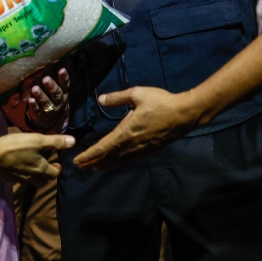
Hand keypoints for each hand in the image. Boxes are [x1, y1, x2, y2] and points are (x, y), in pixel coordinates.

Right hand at [0, 131, 74, 184]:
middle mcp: (31, 178)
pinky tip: (18, 167)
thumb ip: (55, 142)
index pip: (54, 174)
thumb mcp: (38, 140)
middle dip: (48, 175)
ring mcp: (18, 179)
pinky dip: (22, 175)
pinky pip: (19, 179)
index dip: (58, 169)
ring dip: (35, 176)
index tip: (58, 163)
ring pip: (31, 182)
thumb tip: (73, 142)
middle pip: (43, 181)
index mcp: (40, 169)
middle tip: (48, 167)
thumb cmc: (16, 147)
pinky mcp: (8, 178)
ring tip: (34, 167)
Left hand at [19, 67, 68, 130]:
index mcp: (63, 91)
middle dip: (51, 86)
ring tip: (35, 89)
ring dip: (41, 95)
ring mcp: (50, 109)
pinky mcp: (41, 115)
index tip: (61, 69)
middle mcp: (59, 101)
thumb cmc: (52, 95)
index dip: (63, 77)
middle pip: (57, 94)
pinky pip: (38, 111)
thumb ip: (59, 73)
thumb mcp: (57, 85)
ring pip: (47, 103)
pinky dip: (34, 106)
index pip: (65, 84)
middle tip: (45, 79)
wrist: (48, 118)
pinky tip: (30, 100)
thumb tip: (67, 58)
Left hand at [73, 87, 203, 168]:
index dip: (88, 155)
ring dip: (105, 164)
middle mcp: (132, 145)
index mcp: (126, 132)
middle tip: (80, 166)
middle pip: (108, 157)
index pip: (102, 147)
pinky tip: (116, 161)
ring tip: (94, 166)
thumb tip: (101, 100)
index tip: (76, 161)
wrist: (184, 114)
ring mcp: (141, 149)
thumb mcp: (137, 94)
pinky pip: (129, 159)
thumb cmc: (161, 102)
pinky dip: (118, 162)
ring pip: (119, 160)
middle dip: (93, 162)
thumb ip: (117, 98)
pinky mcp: (149, 150)